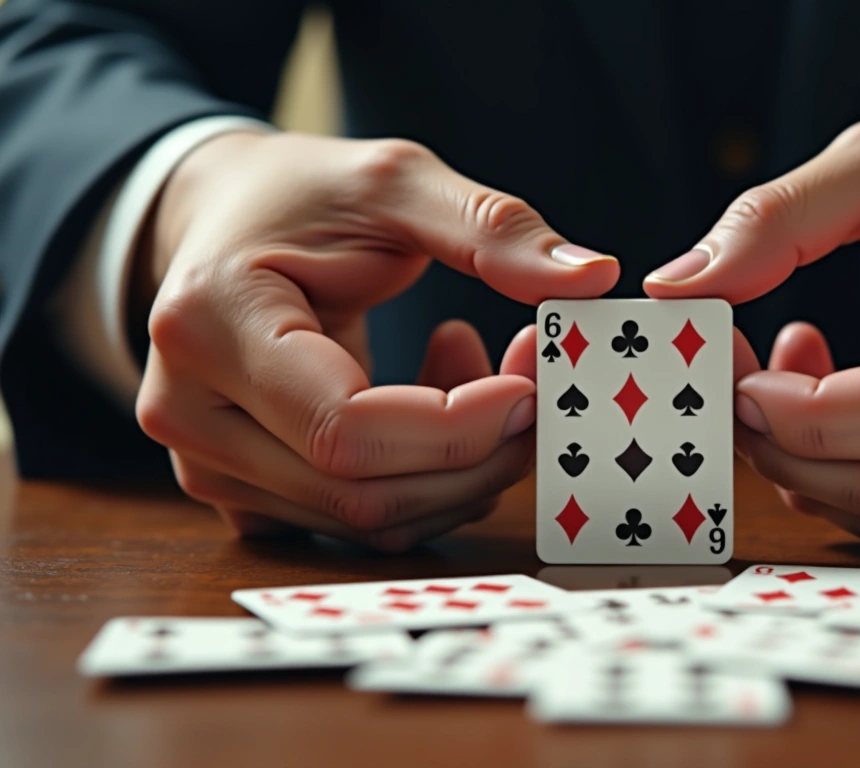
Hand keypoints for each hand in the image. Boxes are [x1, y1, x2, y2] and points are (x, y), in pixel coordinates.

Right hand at [134, 131, 617, 550]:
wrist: (219, 224)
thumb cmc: (299, 195)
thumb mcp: (394, 182)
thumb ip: (491, 229)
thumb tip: (594, 278)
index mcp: (209, 327)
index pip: (346, 429)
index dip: (458, 425)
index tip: (533, 380)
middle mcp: (190, 415)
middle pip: (364, 494)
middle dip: (480, 453)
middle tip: (537, 383)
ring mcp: (210, 467)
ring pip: (371, 522)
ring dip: (461, 464)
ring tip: (483, 365)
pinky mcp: (246, 493)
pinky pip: (359, 521)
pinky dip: (426, 478)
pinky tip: (435, 398)